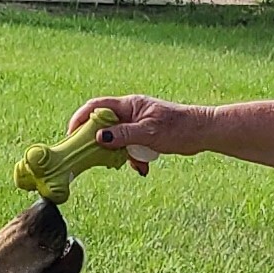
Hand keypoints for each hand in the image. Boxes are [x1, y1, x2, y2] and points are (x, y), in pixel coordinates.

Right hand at [66, 94, 214, 166]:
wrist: (201, 132)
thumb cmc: (178, 128)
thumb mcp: (148, 134)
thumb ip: (123, 135)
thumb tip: (99, 138)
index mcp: (129, 105)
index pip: (96, 107)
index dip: (80, 119)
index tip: (71, 135)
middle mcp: (130, 112)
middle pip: (104, 125)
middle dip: (100, 142)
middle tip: (95, 158)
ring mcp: (137, 123)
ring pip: (117, 139)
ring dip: (121, 155)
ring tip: (133, 164)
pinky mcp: (144, 135)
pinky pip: (130, 147)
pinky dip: (134, 159)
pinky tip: (143, 167)